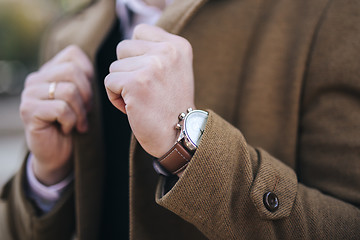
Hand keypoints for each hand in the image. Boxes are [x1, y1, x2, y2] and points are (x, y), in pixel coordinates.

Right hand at [20, 45, 92, 184]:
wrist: (58, 154)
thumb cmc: (74, 124)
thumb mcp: (83, 99)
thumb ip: (85, 81)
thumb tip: (107, 72)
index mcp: (50, 71)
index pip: (73, 54)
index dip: (89, 73)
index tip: (89, 95)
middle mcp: (36, 78)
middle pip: (72, 71)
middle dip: (87, 94)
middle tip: (87, 112)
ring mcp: (29, 93)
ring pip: (68, 90)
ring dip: (80, 111)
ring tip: (78, 123)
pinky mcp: (28, 110)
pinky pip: (61, 108)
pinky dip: (71, 121)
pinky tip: (68, 129)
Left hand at [105, 24, 194, 157]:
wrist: (179, 135)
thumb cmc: (171, 105)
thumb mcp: (174, 70)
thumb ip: (156, 52)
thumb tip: (127, 42)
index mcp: (178, 46)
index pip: (140, 31)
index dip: (137, 54)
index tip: (150, 75)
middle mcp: (167, 51)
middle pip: (123, 47)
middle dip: (127, 70)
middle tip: (145, 90)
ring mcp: (152, 66)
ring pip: (114, 67)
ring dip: (121, 86)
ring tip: (141, 100)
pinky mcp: (136, 83)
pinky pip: (109, 82)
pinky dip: (115, 98)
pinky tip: (133, 108)